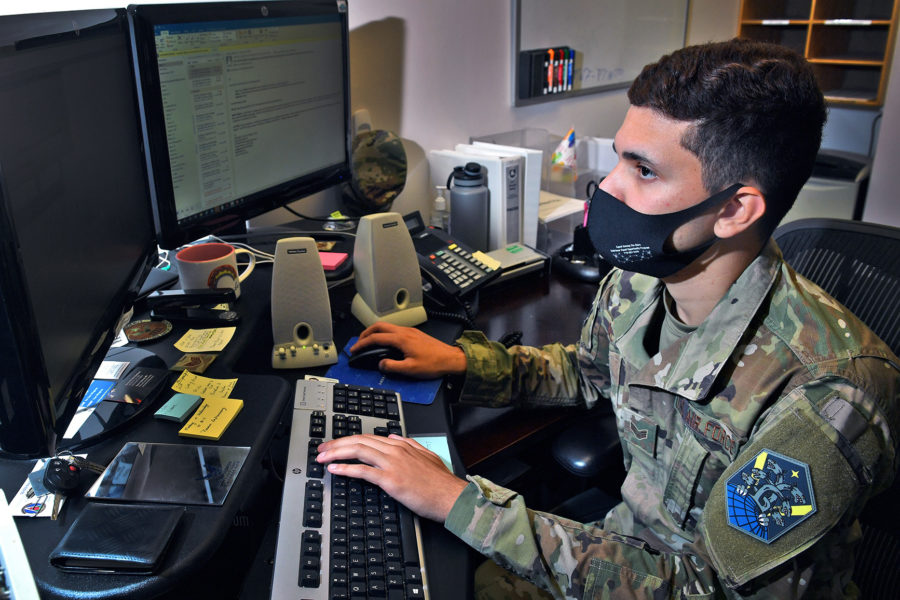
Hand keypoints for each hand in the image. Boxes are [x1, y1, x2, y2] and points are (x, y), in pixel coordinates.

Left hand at [317, 434, 468, 521]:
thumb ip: (410, 444)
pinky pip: (363, 471)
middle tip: (321, 449)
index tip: (336, 443)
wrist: (451, 497)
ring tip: (322, 458)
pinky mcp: (391, 480)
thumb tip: (394, 437)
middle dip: (336, 443)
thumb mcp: (427, 456)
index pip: (369, 437)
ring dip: (336, 453)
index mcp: (402, 446)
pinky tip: (334, 470)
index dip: (349, 439)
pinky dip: (346, 469)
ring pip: (358, 451)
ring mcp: (393, 464)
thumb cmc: (441, 482)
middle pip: (359, 441)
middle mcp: (395, 451)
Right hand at [350, 322, 466, 378]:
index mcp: (401, 339)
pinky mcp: (415, 334)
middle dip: (366, 333)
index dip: (362, 343)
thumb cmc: (434, 363)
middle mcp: (405, 332)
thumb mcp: (410, 370)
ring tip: (369, 341)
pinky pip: (395, 329)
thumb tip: (381, 364)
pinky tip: (386, 342)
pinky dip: (385, 333)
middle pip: (379, 326)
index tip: (355, 349)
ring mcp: (410, 331)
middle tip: (359, 342)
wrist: (451, 359)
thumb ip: (392, 367)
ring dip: (375, 332)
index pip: (376, 338)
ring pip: (387, 326)